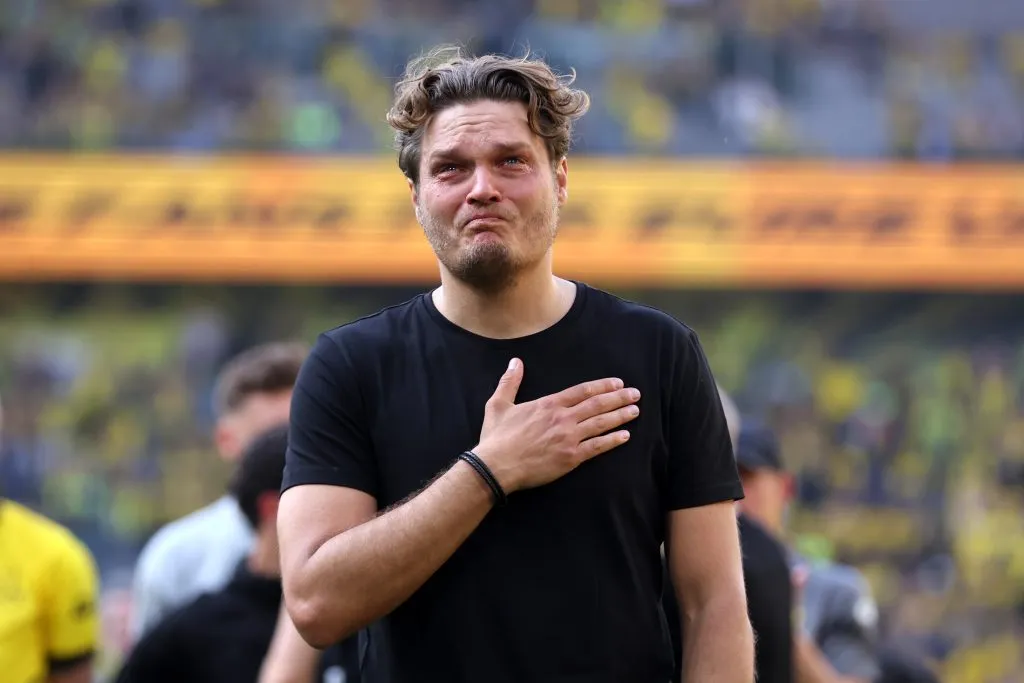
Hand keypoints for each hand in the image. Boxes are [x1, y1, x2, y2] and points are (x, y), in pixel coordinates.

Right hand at [472, 357, 640, 493]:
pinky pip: (597, 447)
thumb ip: (509, 382)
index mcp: (549, 404)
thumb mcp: (498, 404)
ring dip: (620, 415)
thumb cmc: (496, 438)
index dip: (602, 386)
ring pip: (601, 423)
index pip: (582, 391)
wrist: (496, 466)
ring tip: (635, 410)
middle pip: (597, 404)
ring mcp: (569, 437)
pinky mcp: (571, 457)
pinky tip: (625, 436)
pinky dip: (613, 440)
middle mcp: (563, 418)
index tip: (617, 383)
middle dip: (619, 398)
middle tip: (635, 394)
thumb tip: (515, 362)